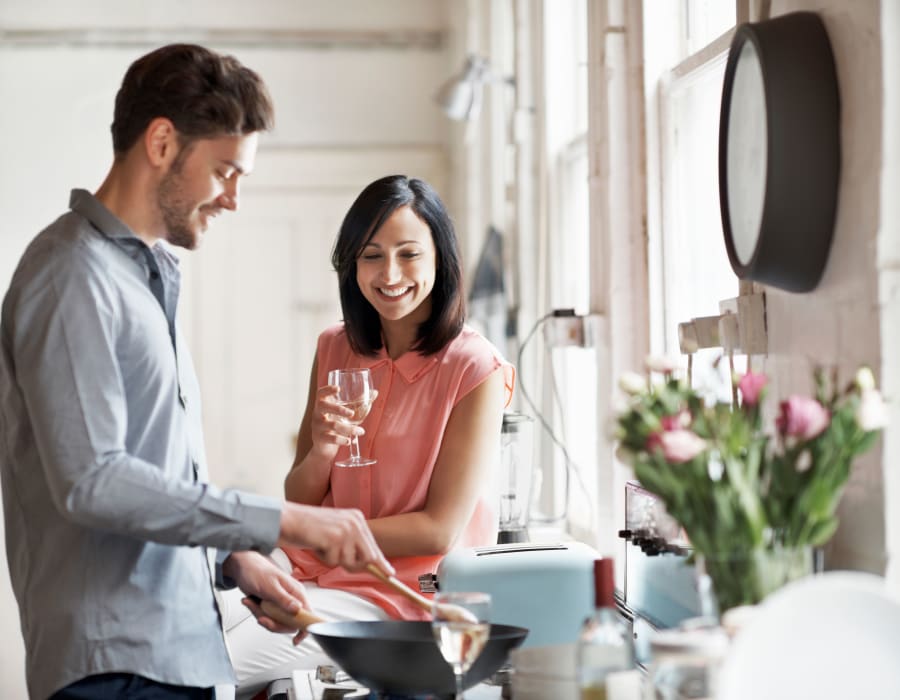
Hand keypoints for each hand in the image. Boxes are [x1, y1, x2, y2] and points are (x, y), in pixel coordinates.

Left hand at [222, 550, 312, 643]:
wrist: (243, 567)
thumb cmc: (257, 572)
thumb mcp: (270, 587)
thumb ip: (284, 600)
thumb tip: (298, 610)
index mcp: (296, 592)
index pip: (308, 613)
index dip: (305, 628)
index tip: (296, 640)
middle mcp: (291, 599)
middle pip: (289, 623)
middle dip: (273, 623)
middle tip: (261, 618)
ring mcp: (281, 603)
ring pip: (276, 621)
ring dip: (261, 615)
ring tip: (251, 602)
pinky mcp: (272, 606)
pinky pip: (267, 617)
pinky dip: (256, 612)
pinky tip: (249, 601)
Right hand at [278, 502, 393, 574]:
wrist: (287, 519)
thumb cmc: (309, 528)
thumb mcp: (336, 531)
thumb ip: (352, 544)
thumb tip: (370, 564)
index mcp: (357, 518)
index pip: (373, 546)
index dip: (381, 562)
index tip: (390, 574)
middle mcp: (355, 522)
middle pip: (368, 557)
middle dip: (354, 565)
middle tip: (333, 554)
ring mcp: (346, 530)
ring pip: (350, 562)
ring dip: (334, 560)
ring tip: (322, 545)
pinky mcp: (334, 538)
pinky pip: (334, 562)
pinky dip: (324, 559)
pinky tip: (316, 544)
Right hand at [308, 385, 377, 459]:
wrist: (324, 447)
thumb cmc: (336, 424)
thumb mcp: (345, 413)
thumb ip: (358, 403)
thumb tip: (375, 392)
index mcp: (323, 405)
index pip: (320, 394)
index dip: (328, 390)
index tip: (338, 388)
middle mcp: (318, 414)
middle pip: (324, 407)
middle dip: (338, 409)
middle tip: (352, 413)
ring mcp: (317, 426)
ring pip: (333, 425)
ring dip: (349, 428)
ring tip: (361, 431)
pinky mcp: (320, 439)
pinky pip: (331, 438)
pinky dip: (342, 440)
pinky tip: (350, 441)